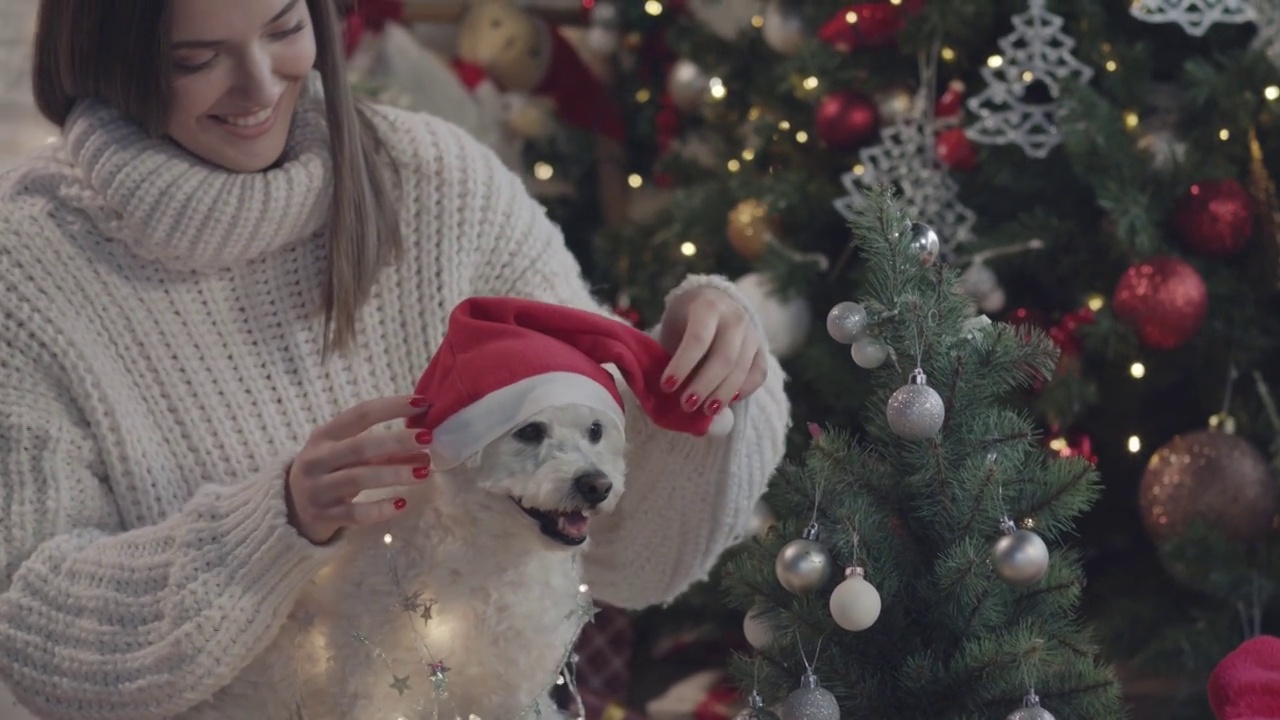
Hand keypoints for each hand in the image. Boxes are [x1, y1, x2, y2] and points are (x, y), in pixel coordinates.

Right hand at [286, 395, 433, 544]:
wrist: (290, 511)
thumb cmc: (328, 474)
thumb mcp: (346, 456)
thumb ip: (381, 450)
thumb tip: (423, 444)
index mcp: (324, 436)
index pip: (359, 415)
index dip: (391, 407)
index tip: (422, 403)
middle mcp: (317, 459)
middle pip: (360, 446)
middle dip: (396, 440)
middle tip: (427, 438)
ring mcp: (318, 489)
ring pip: (358, 478)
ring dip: (394, 473)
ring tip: (424, 472)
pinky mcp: (323, 516)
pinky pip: (354, 514)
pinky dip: (378, 509)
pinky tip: (401, 504)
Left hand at [657, 286, 766, 415]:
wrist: (712, 302)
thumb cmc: (684, 322)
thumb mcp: (672, 328)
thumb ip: (670, 355)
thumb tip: (666, 393)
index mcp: (707, 306)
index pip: (698, 338)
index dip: (682, 365)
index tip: (666, 386)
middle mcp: (734, 317)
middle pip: (723, 357)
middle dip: (704, 385)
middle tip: (686, 405)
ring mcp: (751, 332)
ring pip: (741, 368)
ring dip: (723, 393)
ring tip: (706, 411)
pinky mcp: (762, 347)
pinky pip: (759, 373)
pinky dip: (746, 390)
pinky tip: (730, 401)